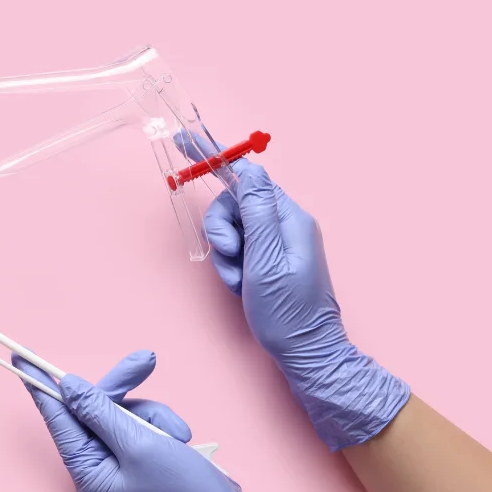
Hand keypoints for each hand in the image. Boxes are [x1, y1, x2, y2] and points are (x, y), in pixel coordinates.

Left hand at [12, 350, 288, 491]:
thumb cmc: (182, 489)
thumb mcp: (138, 443)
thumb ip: (100, 412)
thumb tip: (67, 387)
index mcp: (86, 469)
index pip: (57, 418)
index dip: (41, 385)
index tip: (21, 359)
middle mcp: (96, 465)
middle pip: (94, 408)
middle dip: (122, 390)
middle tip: (144, 361)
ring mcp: (118, 460)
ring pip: (124, 411)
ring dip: (153, 414)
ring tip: (178, 435)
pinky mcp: (139, 454)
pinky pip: (142, 422)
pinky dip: (162, 424)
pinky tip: (183, 438)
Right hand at [192, 140, 409, 450]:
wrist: (306, 352)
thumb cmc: (288, 311)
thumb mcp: (267, 258)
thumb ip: (257, 210)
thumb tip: (250, 169)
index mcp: (289, 217)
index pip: (248, 177)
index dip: (216, 158)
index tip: (186, 140)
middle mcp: (285, 224)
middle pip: (234, 205)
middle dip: (221, 230)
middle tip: (228, 256)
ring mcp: (277, 243)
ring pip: (232, 229)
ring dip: (226, 255)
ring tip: (237, 280)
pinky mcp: (269, 260)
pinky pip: (239, 250)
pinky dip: (232, 267)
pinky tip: (241, 286)